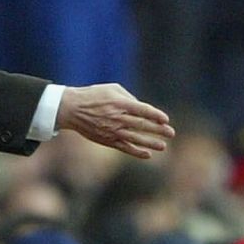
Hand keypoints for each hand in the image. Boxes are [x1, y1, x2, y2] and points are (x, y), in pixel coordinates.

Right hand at [55, 84, 173, 159]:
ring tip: (163, 146)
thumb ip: (129, 97)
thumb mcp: (111, 89)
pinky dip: (136, 152)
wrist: (71, 109)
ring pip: (135, 138)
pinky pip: (124, 148)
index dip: (156, 115)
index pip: (143, 110)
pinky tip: (148, 154)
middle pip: (142, 125)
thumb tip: (142, 108)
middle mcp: (117, 118)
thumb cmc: (93, 96)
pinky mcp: (107, 140)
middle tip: (171, 133)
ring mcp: (112, 130)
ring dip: (150, 143)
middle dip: (158, 130)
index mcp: (119, 103)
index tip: (165, 119)